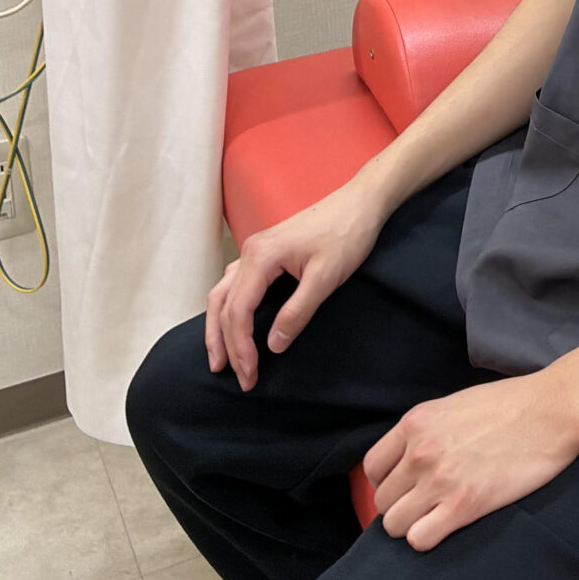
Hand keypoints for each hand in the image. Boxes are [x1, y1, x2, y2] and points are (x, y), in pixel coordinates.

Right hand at [205, 180, 384, 388]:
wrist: (361, 202)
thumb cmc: (347, 235)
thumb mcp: (326, 277)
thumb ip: (297, 312)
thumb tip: (273, 346)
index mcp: (260, 258)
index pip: (238, 312)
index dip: (241, 348)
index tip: (250, 375)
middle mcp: (250, 252)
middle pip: (223, 305)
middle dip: (225, 344)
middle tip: (235, 377)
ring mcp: (255, 250)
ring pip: (222, 293)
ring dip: (218, 327)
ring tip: (220, 358)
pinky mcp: (266, 252)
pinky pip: (234, 284)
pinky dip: (228, 308)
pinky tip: (232, 323)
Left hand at [363, 371, 578, 551]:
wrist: (552, 410)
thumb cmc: (511, 404)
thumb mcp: (454, 406)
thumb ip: (426, 432)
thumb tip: (409, 460)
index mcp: (416, 423)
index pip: (373, 468)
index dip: (388, 483)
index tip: (407, 487)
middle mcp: (420, 452)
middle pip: (382, 501)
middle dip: (402, 505)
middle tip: (427, 504)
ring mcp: (440, 480)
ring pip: (395, 525)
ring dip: (412, 525)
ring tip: (438, 516)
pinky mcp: (464, 505)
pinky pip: (419, 539)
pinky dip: (428, 538)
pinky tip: (448, 526)